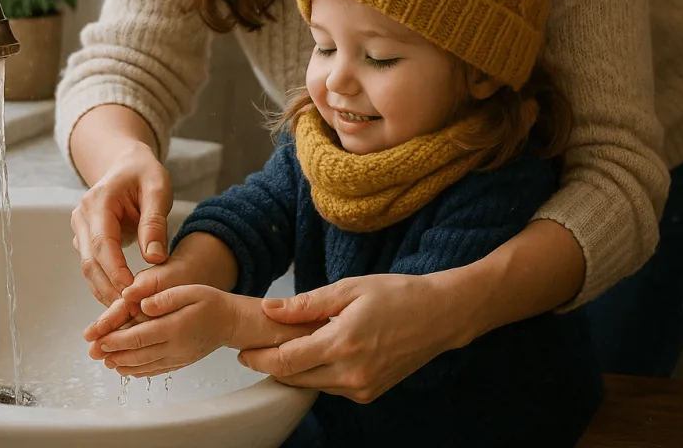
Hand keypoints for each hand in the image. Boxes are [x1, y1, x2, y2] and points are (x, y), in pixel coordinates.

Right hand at [70, 141, 172, 306]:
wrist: (126, 164)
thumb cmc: (144, 174)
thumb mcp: (158, 189)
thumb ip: (155, 222)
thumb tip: (154, 259)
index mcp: (98, 201)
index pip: (102, 244)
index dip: (115, 272)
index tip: (133, 293)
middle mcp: (82, 217)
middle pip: (90, 262)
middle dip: (110, 289)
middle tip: (133, 312)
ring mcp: (80, 230)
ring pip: (89, 269)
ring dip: (106, 293)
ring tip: (130, 314)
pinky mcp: (85, 241)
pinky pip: (93, 267)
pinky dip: (106, 286)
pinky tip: (123, 302)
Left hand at [91, 284, 237, 377]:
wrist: (231, 322)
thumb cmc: (210, 303)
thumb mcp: (189, 291)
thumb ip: (165, 298)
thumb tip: (142, 304)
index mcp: (174, 327)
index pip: (139, 337)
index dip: (117, 340)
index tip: (100, 340)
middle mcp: (175, 347)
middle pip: (138, 355)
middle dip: (114, 355)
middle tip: (95, 353)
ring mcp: (178, 358)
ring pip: (145, 366)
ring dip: (124, 365)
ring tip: (107, 362)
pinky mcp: (180, 362)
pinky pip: (156, 370)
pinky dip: (140, 372)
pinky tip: (129, 369)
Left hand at [237, 273, 471, 403]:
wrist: (440, 316)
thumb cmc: (397, 295)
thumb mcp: (349, 289)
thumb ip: (306, 304)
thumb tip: (269, 309)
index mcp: (343, 344)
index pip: (286, 361)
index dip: (259, 357)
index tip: (242, 350)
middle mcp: (351, 373)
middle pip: (294, 378)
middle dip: (271, 365)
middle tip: (253, 349)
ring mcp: (361, 387)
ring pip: (311, 385)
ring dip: (294, 369)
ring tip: (284, 346)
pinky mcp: (369, 392)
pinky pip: (330, 387)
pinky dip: (317, 373)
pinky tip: (316, 352)